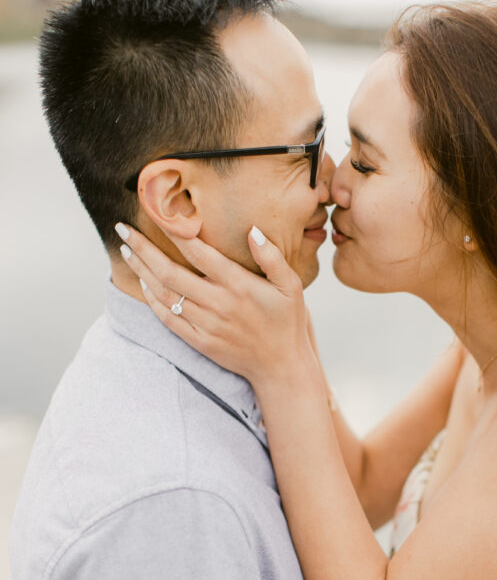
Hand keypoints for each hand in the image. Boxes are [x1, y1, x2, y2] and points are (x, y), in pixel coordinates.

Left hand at [114, 223, 309, 389]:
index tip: (156, 213)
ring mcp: (207, 324)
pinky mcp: (200, 341)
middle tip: (123, 229)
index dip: (174, 231)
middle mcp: (219, 304)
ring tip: (127, 251)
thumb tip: (252, 230)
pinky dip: (152, 300)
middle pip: (170, 272)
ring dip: (141, 271)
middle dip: (143, 248)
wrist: (281, 367)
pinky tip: (143, 283)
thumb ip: (272, 257)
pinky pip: (169, 319)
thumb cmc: (286, 322)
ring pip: (165, 294)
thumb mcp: (291, 286)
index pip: (198, 252)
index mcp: (239, 285)